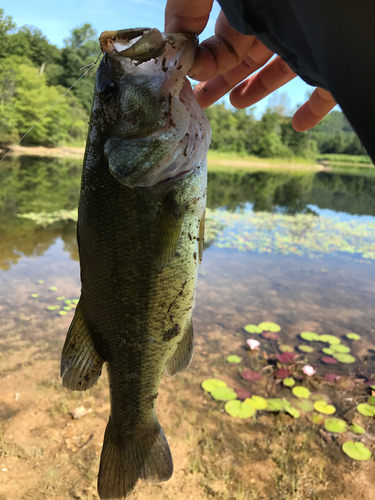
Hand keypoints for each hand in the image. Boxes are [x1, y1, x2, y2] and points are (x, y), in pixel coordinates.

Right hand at [165, 0, 336, 130]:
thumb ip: (188, 6)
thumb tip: (172, 42)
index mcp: (255, 8)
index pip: (225, 39)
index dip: (207, 61)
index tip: (192, 80)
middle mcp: (281, 24)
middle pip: (248, 56)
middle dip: (223, 78)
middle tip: (201, 100)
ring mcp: (310, 44)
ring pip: (282, 70)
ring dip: (258, 88)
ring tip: (238, 104)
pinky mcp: (336, 66)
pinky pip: (325, 92)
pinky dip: (313, 110)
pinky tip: (299, 125)